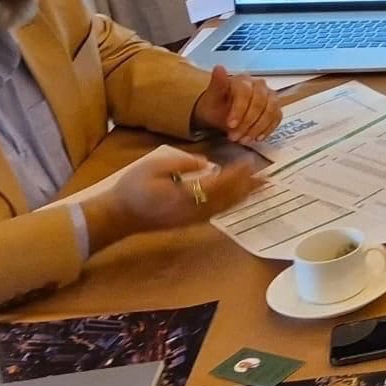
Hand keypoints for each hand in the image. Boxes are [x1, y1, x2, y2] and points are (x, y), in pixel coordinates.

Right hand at [103, 145, 261, 242]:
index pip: (219, 183)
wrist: (119, 216)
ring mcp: (192, 219)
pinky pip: (217, 213)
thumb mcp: (153, 167)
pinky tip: (240, 198)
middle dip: (248, 187)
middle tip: (266, 177)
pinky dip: (232, 204)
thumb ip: (182, 163)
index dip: (237, 174)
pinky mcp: (190, 222)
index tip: (250, 163)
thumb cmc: (132, 187)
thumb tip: (205, 162)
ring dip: (244, 197)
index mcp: (184, 195)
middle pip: (228, 198)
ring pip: (225, 208)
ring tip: (261, 188)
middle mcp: (193, 211)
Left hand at [192, 65, 282, 141]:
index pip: (245, 92)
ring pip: (271, 110)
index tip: (230, 125)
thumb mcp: (212, 97)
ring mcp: (269, 96)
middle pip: (260, 102)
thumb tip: (219, 67)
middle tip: (235, 137)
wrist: (221, 113)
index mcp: (243, 80)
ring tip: (245, 140)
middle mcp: (259, 85)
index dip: (239, 109)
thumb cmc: (217, 104)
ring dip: (258, 127)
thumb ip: (217, 84)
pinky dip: (268, 129)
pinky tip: (257, 138)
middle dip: (248, 122)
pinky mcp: (274, 108)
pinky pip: (277, 117)